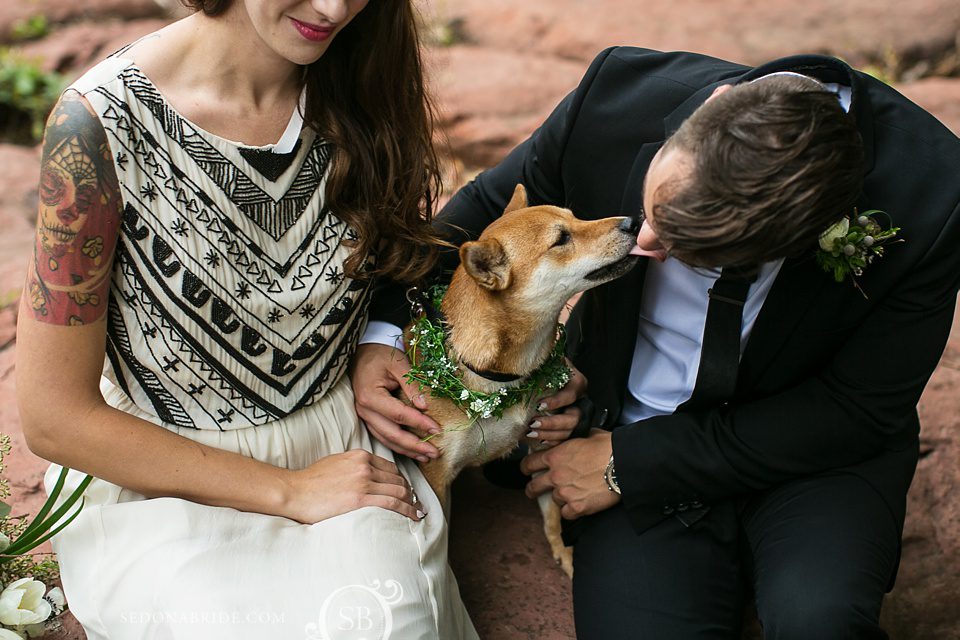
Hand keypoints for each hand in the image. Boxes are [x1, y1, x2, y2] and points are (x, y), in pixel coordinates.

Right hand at [283, 449, 424, 523]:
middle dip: (410, 492)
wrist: (295, 492)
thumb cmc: (310, 481)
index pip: (390, 468)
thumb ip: (354, 466)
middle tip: (415, 504)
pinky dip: (407, 510)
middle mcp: (365, 466)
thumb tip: (367, 475)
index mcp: (360, 456)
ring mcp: (363, 482)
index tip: (406, 490)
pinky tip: (413, 516)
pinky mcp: (360, 499)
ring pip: (399, 491)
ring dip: (411, 503)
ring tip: (417, 512)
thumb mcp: (336, 463)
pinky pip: (392, 504)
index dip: (402, 481)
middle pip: (398, 479)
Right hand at [349, 343, 441, 461]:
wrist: (363, 352)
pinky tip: (411, 450)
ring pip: (386, 440)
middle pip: (392, 434)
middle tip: (435, 453)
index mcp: (370, 396)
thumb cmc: (381, 355)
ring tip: (426, 456)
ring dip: (407, 450)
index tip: (437, 429)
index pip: (399, 415)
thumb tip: (425, 407)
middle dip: (415, 446)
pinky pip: (382, 436)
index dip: (419, 423)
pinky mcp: (368, 418)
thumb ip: (411, 385)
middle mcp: (364, 410)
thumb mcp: (399, 364)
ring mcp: (364, 416)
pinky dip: (397, 446)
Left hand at [521, 430, 619, 519]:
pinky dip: (572, 511)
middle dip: (531, 490)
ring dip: (561, 498)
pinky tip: (579, 505)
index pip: (529, 464)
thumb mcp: (586, 436)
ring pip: (554, 500)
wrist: (623, 464)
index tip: (526, 470)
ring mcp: (565, 493)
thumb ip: (573, 440)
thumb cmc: (608, 446)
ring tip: (572, 494)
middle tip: (532, 491)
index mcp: (555, 456)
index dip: (526, 468)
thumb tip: (574, 438)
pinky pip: (567, 514)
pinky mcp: (578, 508)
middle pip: (533, 487)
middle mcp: (556, 476)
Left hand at [527, 359, 587, 444]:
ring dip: (548, 435)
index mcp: (578, 384)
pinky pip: (564, 440)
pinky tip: (538, 440)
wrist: (545, 378)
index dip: (557, 401)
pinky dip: (550, 442)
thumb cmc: (548, 368)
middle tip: (533, 423)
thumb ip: (551, 357)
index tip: (540, 404)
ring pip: (569, 432)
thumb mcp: (551, 359)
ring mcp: (576, 416)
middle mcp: (580, 402)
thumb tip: (547, 348)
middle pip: (573, 419)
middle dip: (552, 423)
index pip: (572, 395)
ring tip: (530, 432)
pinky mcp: (569, 428)